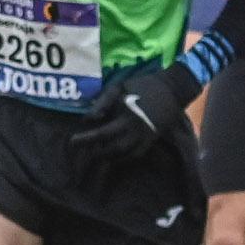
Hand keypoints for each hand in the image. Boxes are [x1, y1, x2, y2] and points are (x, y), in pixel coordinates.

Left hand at [70, 67, 188, 170]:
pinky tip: (112, 157)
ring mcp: (145, 137)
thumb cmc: (142, 86)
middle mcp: (135, 131)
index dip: (86, 139)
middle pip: (112, 149)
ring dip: (107, 157)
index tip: (72, 141)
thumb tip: (88, 120)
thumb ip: (102, 104)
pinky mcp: (151, 140)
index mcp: (126, 117)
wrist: (171, 89)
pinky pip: (135, 155)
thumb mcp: (118, 88)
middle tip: (83, 151)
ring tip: (95, 154)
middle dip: (95, 152)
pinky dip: (122, 158)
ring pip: (123, 155)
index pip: (102, 133)